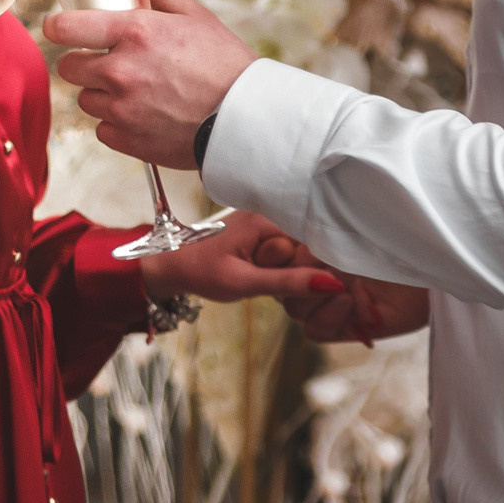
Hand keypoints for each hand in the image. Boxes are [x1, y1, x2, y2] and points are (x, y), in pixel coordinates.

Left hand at [47, 0, 258, 169]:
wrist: (246, 120)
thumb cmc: (226, 65)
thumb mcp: (195, 16)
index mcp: (134, 33)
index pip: (66, 27)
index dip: (58, 27)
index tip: (60, 28)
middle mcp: (121, 71)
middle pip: (68, 67)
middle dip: (84, 63)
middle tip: (108, 63)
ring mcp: (122, 108)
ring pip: (86, 100)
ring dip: (102, 95)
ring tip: (134, 92)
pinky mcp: (127, 139)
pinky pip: (103, 130)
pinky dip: (117, 124)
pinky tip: (143, 115)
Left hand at [137, 210, 348, 303]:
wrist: (171, 264)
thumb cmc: (200, 271)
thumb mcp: (243, 282)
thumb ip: (287, 282)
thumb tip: (332, 283)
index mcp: (267, 219)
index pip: (315, 242)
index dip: (314, 269)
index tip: (304, 288)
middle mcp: (272, 214)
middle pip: (309, 248)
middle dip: (298, 272)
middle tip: (264, 283)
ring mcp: (269, 223)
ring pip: (301, 253)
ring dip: (289, 273)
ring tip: (259, 279)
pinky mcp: (265, 234)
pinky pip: (289, 253)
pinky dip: (282, 270)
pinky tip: (264, 277)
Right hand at [252, 237, 429, 343]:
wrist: (431, 266)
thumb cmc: (393, 239)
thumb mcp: (351, 228)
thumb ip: (318, 233)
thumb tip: (290, 237)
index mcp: (313, 250)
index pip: (274, 256)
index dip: (273, 253)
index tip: (287, 246)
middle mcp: (317, 277)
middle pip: (281, 287)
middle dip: (297, 276)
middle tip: (323, 267)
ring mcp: (329, 304)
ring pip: (296, 310)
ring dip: (314, 296)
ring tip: (343, 284)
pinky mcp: (344, 328)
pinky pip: (315, 331)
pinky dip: (328, 316)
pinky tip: (350, 301)